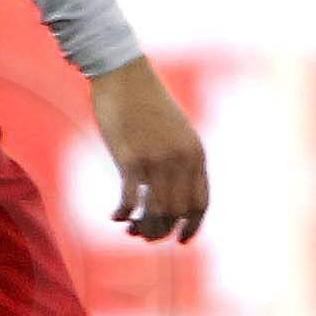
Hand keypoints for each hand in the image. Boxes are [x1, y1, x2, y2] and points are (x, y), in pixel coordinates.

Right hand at [89, 55, 207, 244]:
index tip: (179, 240)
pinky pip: (131, 200)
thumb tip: (173, 188)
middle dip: (162, 231)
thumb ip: (179, 158)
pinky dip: (123, 214)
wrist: (124, 76)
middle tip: (145, 236)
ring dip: (142, 227)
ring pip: (155, 211)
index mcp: (196, 154)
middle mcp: (181, 161)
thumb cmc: (146, 102)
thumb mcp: (174, 131)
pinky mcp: (130, 159)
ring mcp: (156, 161)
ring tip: (130, 230)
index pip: (201, 203)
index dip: (191, 227)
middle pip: (177, 212)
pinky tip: (114, 216)